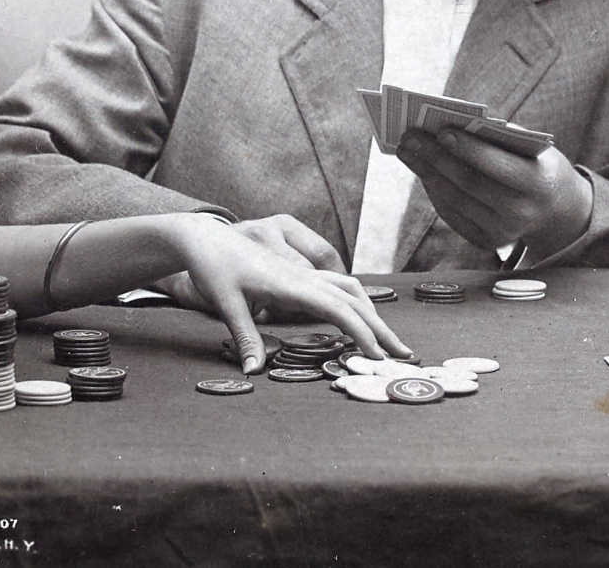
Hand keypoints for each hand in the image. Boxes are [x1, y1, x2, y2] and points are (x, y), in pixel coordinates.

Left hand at [168, 217, 410, 373]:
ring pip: (350, 289)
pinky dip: (357, 301)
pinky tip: (363, 316)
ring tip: (387, 340)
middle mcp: (304, 275)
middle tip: (402, 355)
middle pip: (353, 300)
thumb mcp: (227, 304)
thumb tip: (255, 371)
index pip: (337, 308)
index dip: (361, 332)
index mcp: (290, 283)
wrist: (206, 238)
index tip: (377, 355)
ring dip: (372, 313)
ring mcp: (304, 272)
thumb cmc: (214, 269)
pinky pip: (337, 284)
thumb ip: (246, 336)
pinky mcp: (300, 273)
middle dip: (380, 327)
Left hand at [396, 128, 592, 256]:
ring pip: (455, 200)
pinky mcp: (485, 242)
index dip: (469, 149)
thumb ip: (496, 137)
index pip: (498, 166)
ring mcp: (502, 232)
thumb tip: (448, 126)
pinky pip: (452, 214)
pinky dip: (434, 190)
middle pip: (469, 184)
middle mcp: (521, 213)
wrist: (554, 208)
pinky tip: (422, 171)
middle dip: (436, 158)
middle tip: (410, 136)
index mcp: (537, 183)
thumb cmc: (535, 164)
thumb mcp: (529, 148)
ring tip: (408, 150)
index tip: (442, 131)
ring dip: (427, 173)